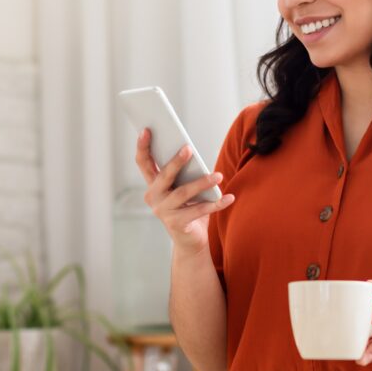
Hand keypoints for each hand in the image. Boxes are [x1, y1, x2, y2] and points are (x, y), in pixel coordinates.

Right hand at [134, 128, 234, 255]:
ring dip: (202, 183)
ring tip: (218, 176)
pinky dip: (216, 204)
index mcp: (153, 184)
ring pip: (183, 193)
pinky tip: (229, 197)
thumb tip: (190, 150)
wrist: (190, 240)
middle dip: (175, 162)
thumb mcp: (183, 186)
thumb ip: (183, 172)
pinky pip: (199, 211)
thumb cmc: (188, 207)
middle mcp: (154, 197)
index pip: (144, 162)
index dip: (143, 146)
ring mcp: (163, 212)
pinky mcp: (177, 225)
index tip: (147, 130)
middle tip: (188, 148)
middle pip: (164, 176)